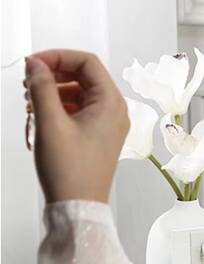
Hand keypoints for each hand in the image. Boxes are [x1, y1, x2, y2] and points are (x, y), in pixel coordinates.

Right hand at [25, 50, 128, 203]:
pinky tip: (39, 117)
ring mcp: (108, 127)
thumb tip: (36, 65)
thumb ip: (42, 86)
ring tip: (30, 102)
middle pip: (84, 77)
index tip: (32, 64)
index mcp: (112, 105)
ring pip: (79, 95)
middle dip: (53, 75)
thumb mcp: (50, 122)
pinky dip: (58, 109)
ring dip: (52, 92)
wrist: (78, 207)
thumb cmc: (70, 172)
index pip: (87, 62)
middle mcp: (115, 113)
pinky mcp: (98, 138)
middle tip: (27, 82)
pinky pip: (78, 112)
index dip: (57, 57)